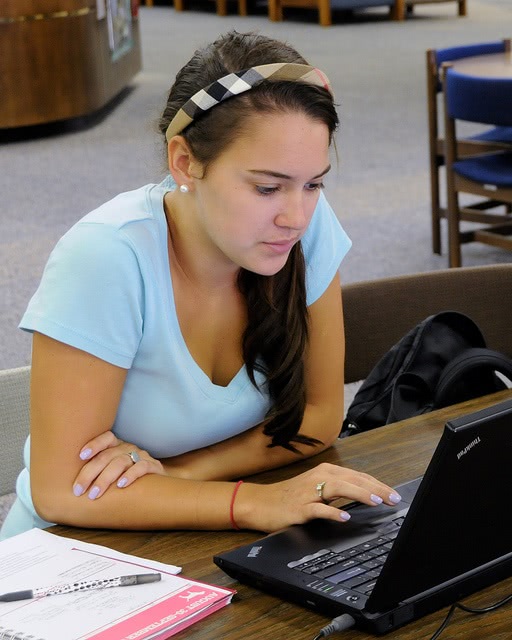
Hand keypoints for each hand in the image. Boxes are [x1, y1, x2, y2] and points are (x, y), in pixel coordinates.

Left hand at [73, 431, 164, 499]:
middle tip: (78, 490)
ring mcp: (141, 456)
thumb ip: (97, 470)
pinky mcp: (153, 466)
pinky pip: (141, 467)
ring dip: (105, 479)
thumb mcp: (113, 469)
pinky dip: (130, 475)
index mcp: (117, 445)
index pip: (106, 437)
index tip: (80, 456)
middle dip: (90, 473)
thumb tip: (70, 484)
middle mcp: (128, 448)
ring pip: (121, 462)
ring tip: (94, 494)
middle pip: (107, 456)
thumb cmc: (128, 477)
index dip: (94, 444)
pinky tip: (121, 485)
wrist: (160, 483)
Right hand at [236, 462, 401, 531]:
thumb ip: (339, 489)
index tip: (394, 494)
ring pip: (339, 488)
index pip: (358, 476)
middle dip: (376, 488)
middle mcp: (319, 477)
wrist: (261, 503)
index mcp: (326, 472)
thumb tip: (366, 494)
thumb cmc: (291, 496)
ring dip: (359, 493)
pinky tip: (345, 516)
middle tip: (394, 499)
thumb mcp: (317, 488)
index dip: (378, 484)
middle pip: (352, 479)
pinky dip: (333, 511)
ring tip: (376, 501)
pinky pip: (318, 508)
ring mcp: (309, 492)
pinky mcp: (299, 506)